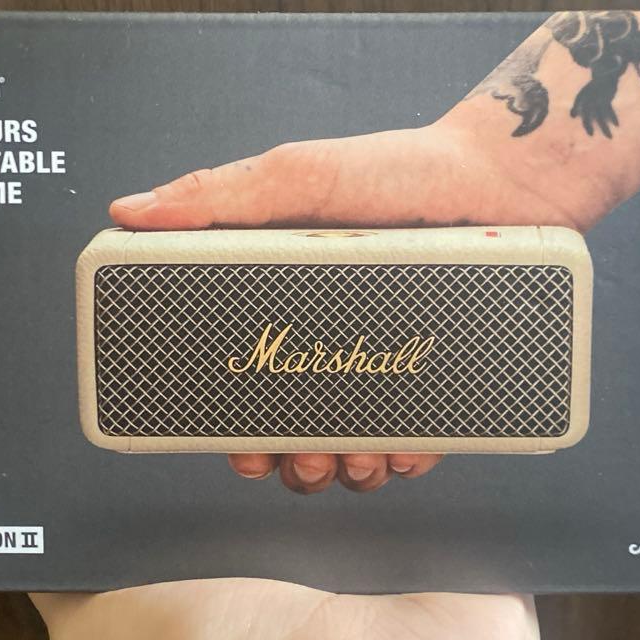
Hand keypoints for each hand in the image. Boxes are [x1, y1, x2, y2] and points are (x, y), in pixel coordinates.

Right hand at [108, 11, 639, 492]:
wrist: (508, 179)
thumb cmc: (403, 170)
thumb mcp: (300, 177)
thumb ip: (219, 197)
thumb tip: (131, 211)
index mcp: (287, 298)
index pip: (243, 376)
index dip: (232, 424)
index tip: (238, 450)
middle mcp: (335, 336)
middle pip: (295, 424)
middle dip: (292, 459)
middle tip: (300, 459)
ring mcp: (391, 359)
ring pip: (354, 445)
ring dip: (347, 469)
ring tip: (358, 459)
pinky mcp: (446, 376)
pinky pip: (422, 438)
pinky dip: (410, 456)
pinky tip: (410, 449)